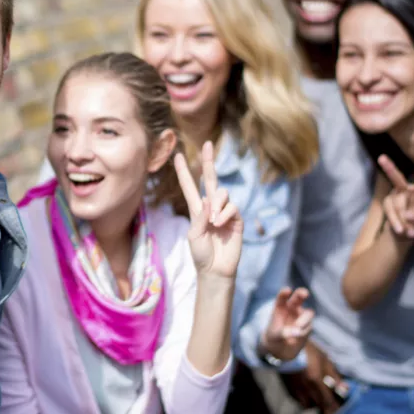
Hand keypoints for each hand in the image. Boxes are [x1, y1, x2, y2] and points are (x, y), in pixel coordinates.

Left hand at [175, 141, 242, 278]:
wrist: (215, 270)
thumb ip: (200, 216)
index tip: (176, 155)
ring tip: (214, 223)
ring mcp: (225, 212)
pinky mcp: (237, 219)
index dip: (183, 171)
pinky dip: (225, 214)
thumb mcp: (193, 235)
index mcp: (196, 209)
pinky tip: (221, 225)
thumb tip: (209, 200)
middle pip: (210, 179)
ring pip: (222, 193)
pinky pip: (232, 207)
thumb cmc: (200, 254)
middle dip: (208, 161)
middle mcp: (211, 207)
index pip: (190, 186)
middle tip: (207, 143)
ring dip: (217, 206)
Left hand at [261, 287, 314, 361]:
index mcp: (280, 307)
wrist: (282, 347)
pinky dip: (304, 331)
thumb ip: (282, 333)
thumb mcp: (274, 335)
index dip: (285, 293)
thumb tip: (295, 333)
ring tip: (297, 327)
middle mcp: (292, 308)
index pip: (282, 298)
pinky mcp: (308, 325)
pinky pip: (309, 326)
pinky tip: (297, 336)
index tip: (287, 290)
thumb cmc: (275, 336)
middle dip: (302, 293)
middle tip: (304, 293)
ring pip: (308, 313)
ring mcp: (301, 316)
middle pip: (298, 297)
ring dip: (304, 320)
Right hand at [279, 341, 346, 413]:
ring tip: (317, 396)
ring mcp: (296, 389)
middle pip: (318, 405)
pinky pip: (298, 400)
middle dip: (325, 405)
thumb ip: (335, 376)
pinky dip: (304, 399)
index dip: (334, 407)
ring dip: (314, 403)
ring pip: (307, 404)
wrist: (286, 346)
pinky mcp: (289, 388)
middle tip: (329, 402)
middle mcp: (305, 388)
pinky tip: (307, 393)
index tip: (337, 409)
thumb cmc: (308, 351)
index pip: (327, 401)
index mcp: (316, 380)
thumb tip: (345, 389)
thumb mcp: (325, 360)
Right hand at [377, 152, 413, 238]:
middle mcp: (406, 189)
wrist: (406, 232)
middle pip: (397, 179)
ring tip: (411, 233)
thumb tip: (408, 215)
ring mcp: (395, 196)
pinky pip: (390, 212)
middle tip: (381, 158)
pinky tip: (401, 230)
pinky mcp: (387, 204)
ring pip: (397, 204)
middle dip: (389, 168)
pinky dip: (396, 222)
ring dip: (404, 219)